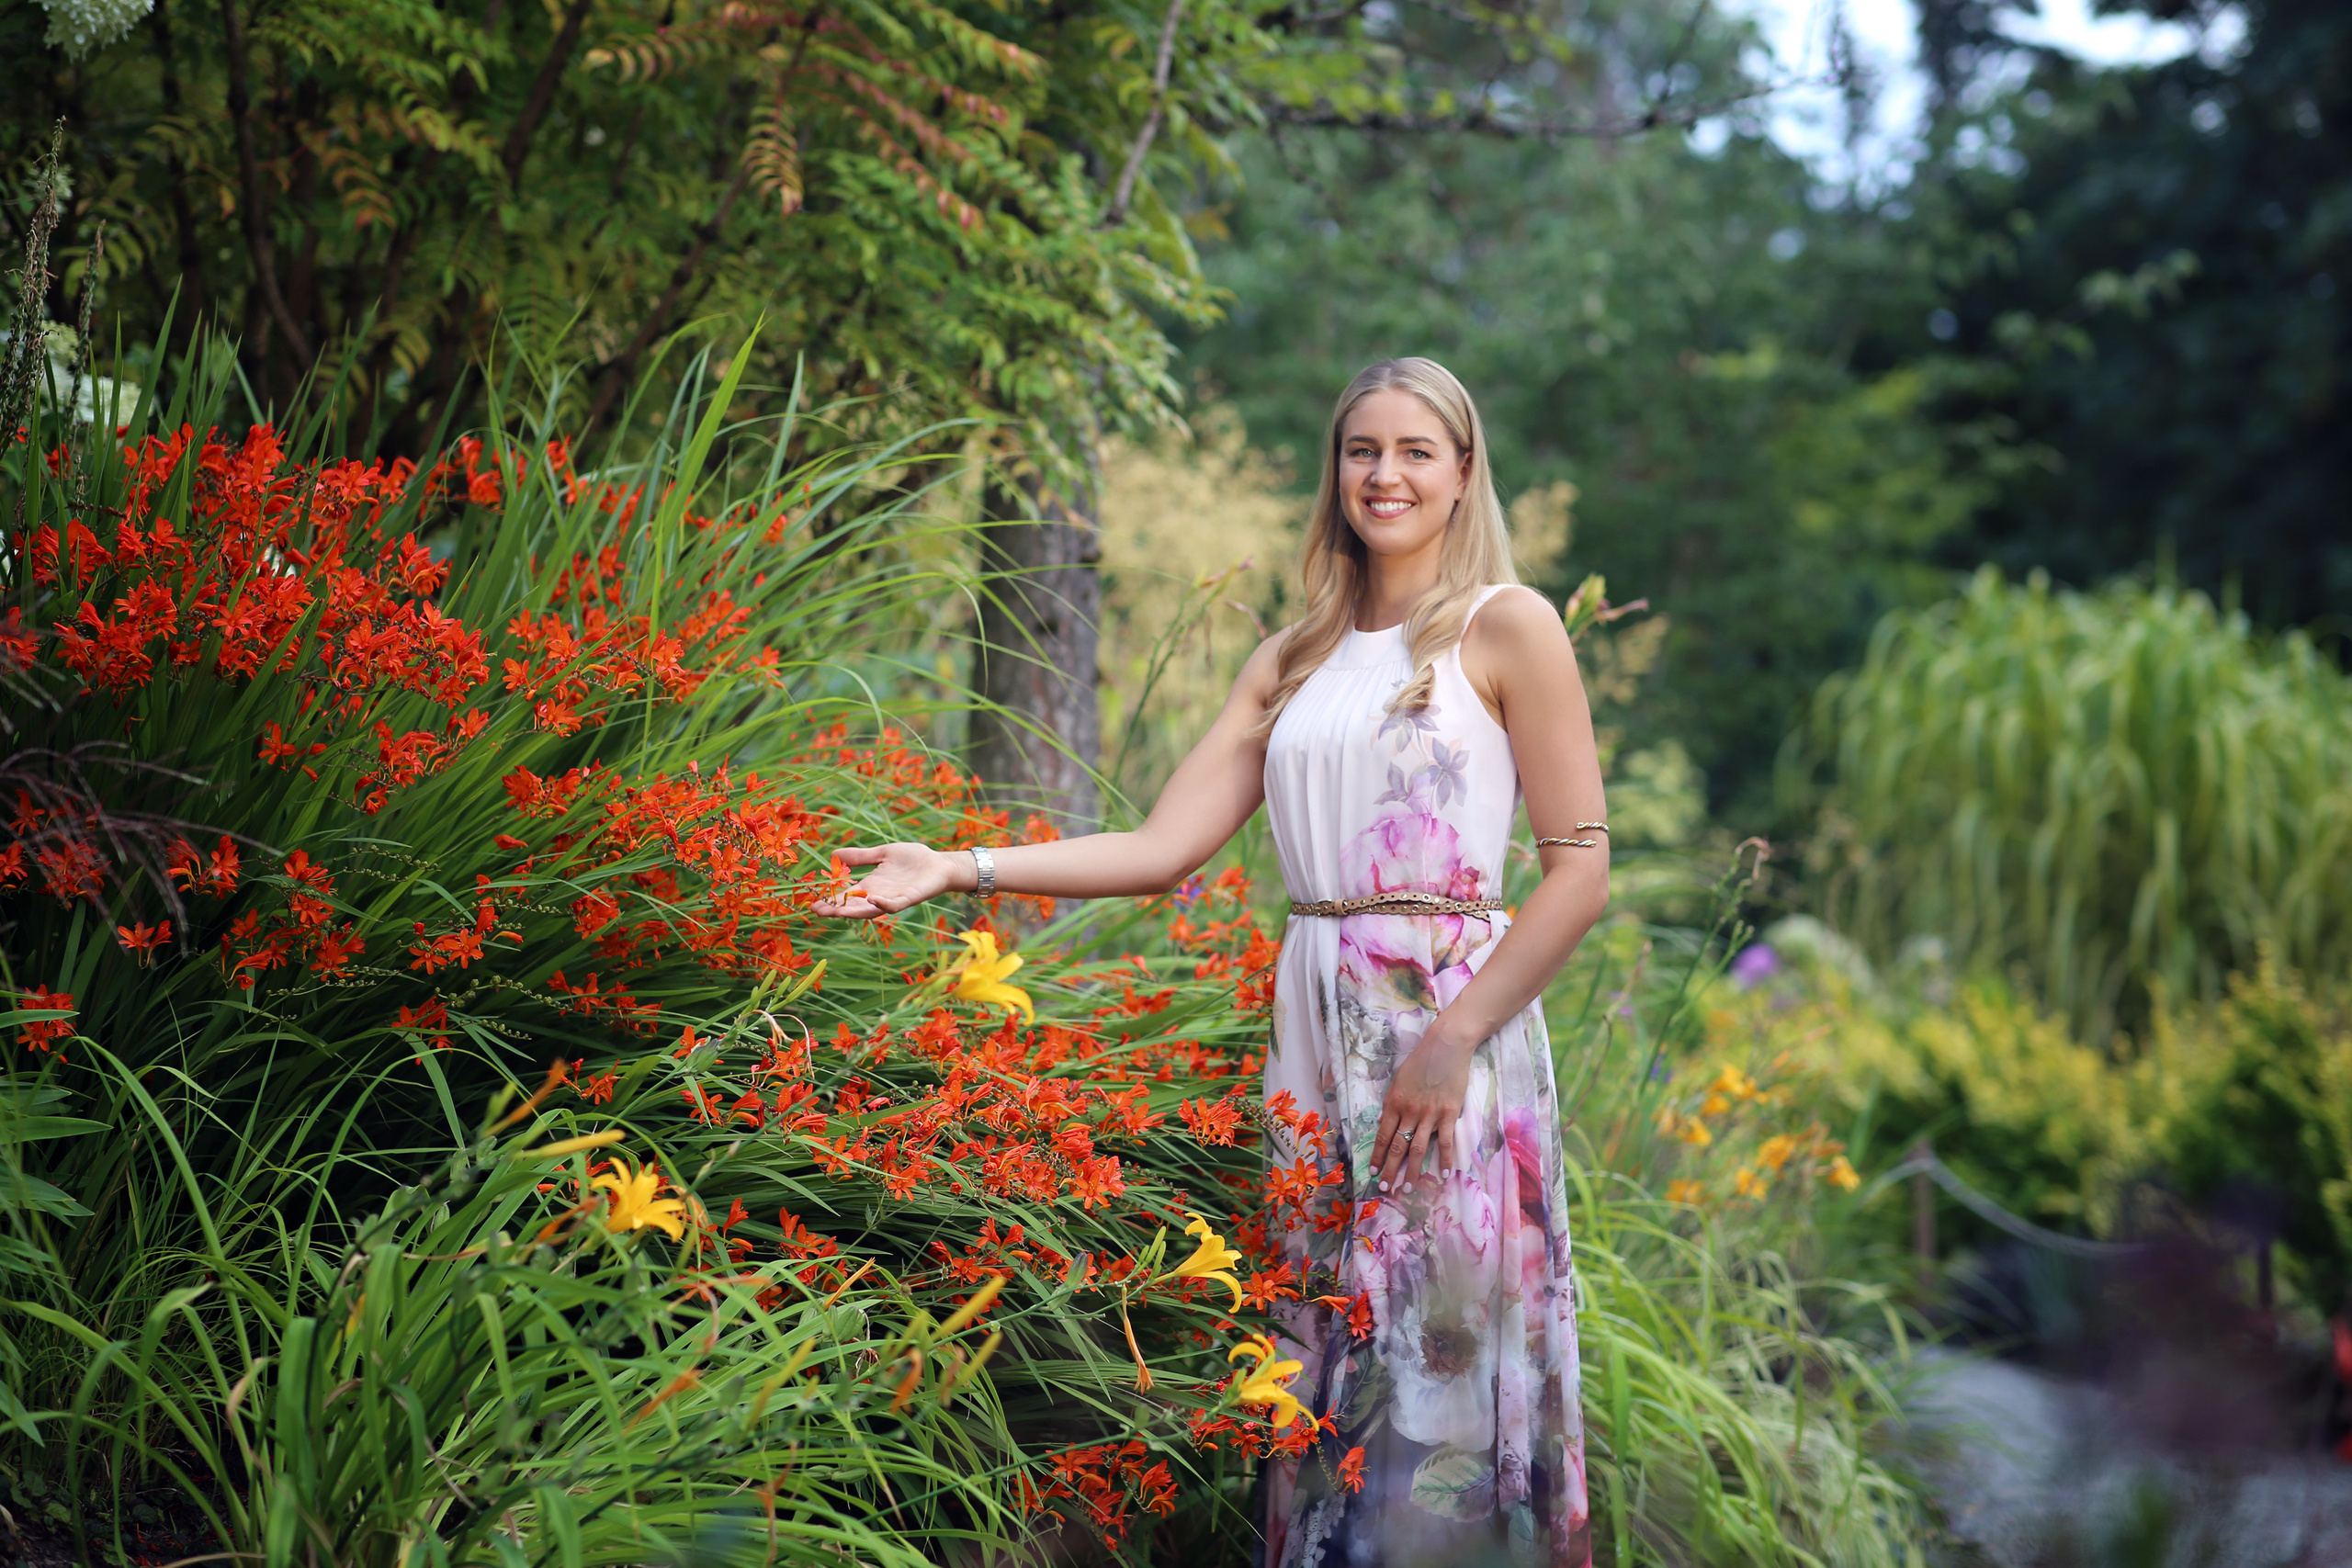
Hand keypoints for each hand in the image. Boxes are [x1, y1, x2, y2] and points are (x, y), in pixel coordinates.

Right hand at [811, 842, 966, 918]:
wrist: (940, 864)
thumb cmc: (914, 859)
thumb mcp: (882, 854)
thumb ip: (861, 857)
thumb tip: (834, 854)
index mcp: (872, 885)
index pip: (847, 895)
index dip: (831, 899)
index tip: (812, 902)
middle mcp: (880, 895)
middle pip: (854, 906)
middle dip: (837, 909)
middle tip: (817, 911)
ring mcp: (895, 898)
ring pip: (871, 909)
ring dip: (855, 911)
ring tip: (837, 911)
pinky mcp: (911, 898)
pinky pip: (896, 905)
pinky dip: (885, 904)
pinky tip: (872, 899)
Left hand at [1368, 1026, 1472, 1193]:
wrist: (1445, 1046)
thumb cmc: (1421, 1061)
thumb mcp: (1398, 1080)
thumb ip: (1392, 1102)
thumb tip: (1385, 1123)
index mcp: (1394, 1103)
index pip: (1382, 1136)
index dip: (1376, 1155)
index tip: (1372, 1171)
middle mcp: (1409, 1112)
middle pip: (1396, 1147)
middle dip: (1389, 1170)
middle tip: (1385, 1188)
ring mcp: (1429, 1114)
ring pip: (1417, 1149)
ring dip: (1412, 1171)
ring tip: (1408, 1188)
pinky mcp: (1448, 1114)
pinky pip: (1445, 1142)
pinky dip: (1444, 1160)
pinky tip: (1443, 1174)